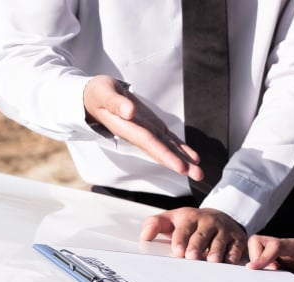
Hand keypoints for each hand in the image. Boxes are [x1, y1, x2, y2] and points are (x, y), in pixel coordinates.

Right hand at [83, 75, 203, 180]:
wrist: (94, 97)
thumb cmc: (97, 93)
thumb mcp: (104, 92)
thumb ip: (115, 102)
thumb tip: (129, 112)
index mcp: (128, 128)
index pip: (149, 143)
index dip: (165, 155)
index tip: (180, 167)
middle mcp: (139, 134)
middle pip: (161, 151)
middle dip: (180, 164)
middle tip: (198, 175)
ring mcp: (147, 132)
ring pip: (168, 148)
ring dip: (184, 161)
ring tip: (199, 173)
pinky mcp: (152, 127)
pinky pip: (169, 141)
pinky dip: (181, 149)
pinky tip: (193, 158)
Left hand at [140, 207, 247, 262]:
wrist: (221, 216)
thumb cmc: (193, 223)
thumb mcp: (172, 219)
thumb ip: (155, 225)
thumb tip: (145, 236)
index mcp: (191, 217)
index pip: (185, 228)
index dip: (181, 239)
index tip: (177, 250)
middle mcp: (209, 222)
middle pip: (202, 234)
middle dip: (197, 245)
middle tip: (192, 257)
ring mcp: (225, 229)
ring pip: (220, 241)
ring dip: (217, 251)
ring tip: (212, 261)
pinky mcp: (238, 238)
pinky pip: (237, 246)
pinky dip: (234, 254)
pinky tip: (230, 261)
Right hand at [246, 236, 293, 281]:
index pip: (277, 245)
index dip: (264, 256)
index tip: (254, 268)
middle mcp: (290, 246)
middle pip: (260, 241)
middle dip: (255, 257)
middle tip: (268, 273)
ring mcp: (284, 252)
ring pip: (258, 248)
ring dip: (257, 262)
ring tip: (270, 276)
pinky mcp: (282, 259)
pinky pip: (264, 258)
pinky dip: (260, 266)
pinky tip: (270, 277)